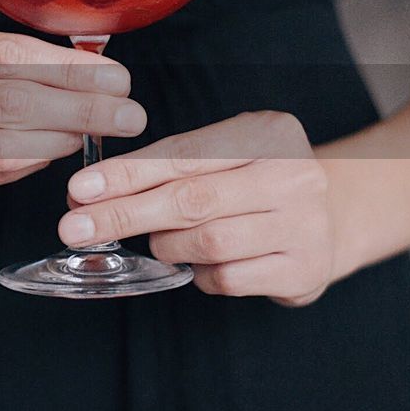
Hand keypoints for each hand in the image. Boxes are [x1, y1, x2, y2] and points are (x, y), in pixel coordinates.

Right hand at [0, 16, 146, 201]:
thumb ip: (6, 52)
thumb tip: (90, 71)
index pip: (6, 57)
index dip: (69, 71)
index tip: (117, 78)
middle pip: (9, 106)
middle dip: (80, 111)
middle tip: (128, 114)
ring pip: (2, 150)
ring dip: (61, 141)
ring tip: (98, 130)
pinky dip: (31, 163)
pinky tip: (53, 149)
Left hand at [57, 111, 336, 305]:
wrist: (333, 217)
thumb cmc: (257, 181)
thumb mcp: (224, 155)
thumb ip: (166, 166)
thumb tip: (90, 191)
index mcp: (270, 132)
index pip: (183, 155)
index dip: (127, 175)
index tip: (80, 190)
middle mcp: (294, 174)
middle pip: (191, 200)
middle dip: (125, 215)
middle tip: (76, 228)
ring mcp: (305, 224)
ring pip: (208, 242)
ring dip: (168, 246)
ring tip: (160, 242)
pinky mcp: (304, 269)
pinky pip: (228, 278)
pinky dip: (202, 274)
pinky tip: (203, 263)